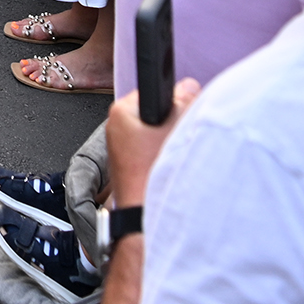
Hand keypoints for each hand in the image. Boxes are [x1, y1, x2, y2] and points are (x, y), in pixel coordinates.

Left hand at [103, 76, 201, 214]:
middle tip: (181, 138)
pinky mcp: (131, 164)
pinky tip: (170, 166)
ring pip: (156, 132)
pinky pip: (152, 149)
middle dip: (174, 121)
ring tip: (174, 156)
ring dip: (170, 140)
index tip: (186, 111)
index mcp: (121, 111)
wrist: (146, 217)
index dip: (176, 100)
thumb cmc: (153, 178)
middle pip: (156, 111)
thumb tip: (187, 86)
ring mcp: (123, 147)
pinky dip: (164, 154)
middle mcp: (117, 126)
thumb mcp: (176, 131)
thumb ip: (183, 103)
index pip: (155, 91)